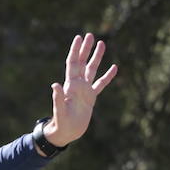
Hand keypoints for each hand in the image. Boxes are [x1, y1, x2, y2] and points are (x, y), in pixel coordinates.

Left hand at [43, 32, 117, 146]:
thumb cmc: (61, 124)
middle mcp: (77, 85)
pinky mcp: (91, 98)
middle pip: (82, 63)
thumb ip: (58, 98)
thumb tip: (55, 85)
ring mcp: (85, 90)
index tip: (79, 37)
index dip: (75, 50)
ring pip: (92, 70)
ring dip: (96, 57)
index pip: (72, 64)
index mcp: (70, 86)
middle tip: (90, 35)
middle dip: (85, 49)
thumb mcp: (60, 112)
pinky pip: (101, 84)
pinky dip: (107, 76)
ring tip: (102, 43)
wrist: (66, 133)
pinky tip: (114, 67)